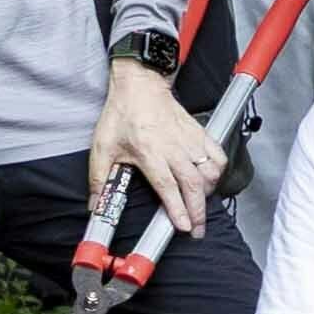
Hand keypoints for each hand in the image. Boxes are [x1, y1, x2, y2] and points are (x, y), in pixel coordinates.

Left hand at [91, 60, 224, 231]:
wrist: (139, 85)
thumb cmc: (122, 114)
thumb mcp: (102, 147)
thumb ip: (98, 178)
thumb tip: (95, 205)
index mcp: (149, 152)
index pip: (168, 185)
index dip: (177, 208)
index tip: (183, 226)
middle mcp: (173, 147)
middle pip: (193, 184)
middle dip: (198, 210)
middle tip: (198, 229)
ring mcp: (189, 140)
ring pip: (209, 171)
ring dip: (208, 192)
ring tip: (202, 206)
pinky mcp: (199, 132)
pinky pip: (217, 155)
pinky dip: (218, 170)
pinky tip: (211, 180)